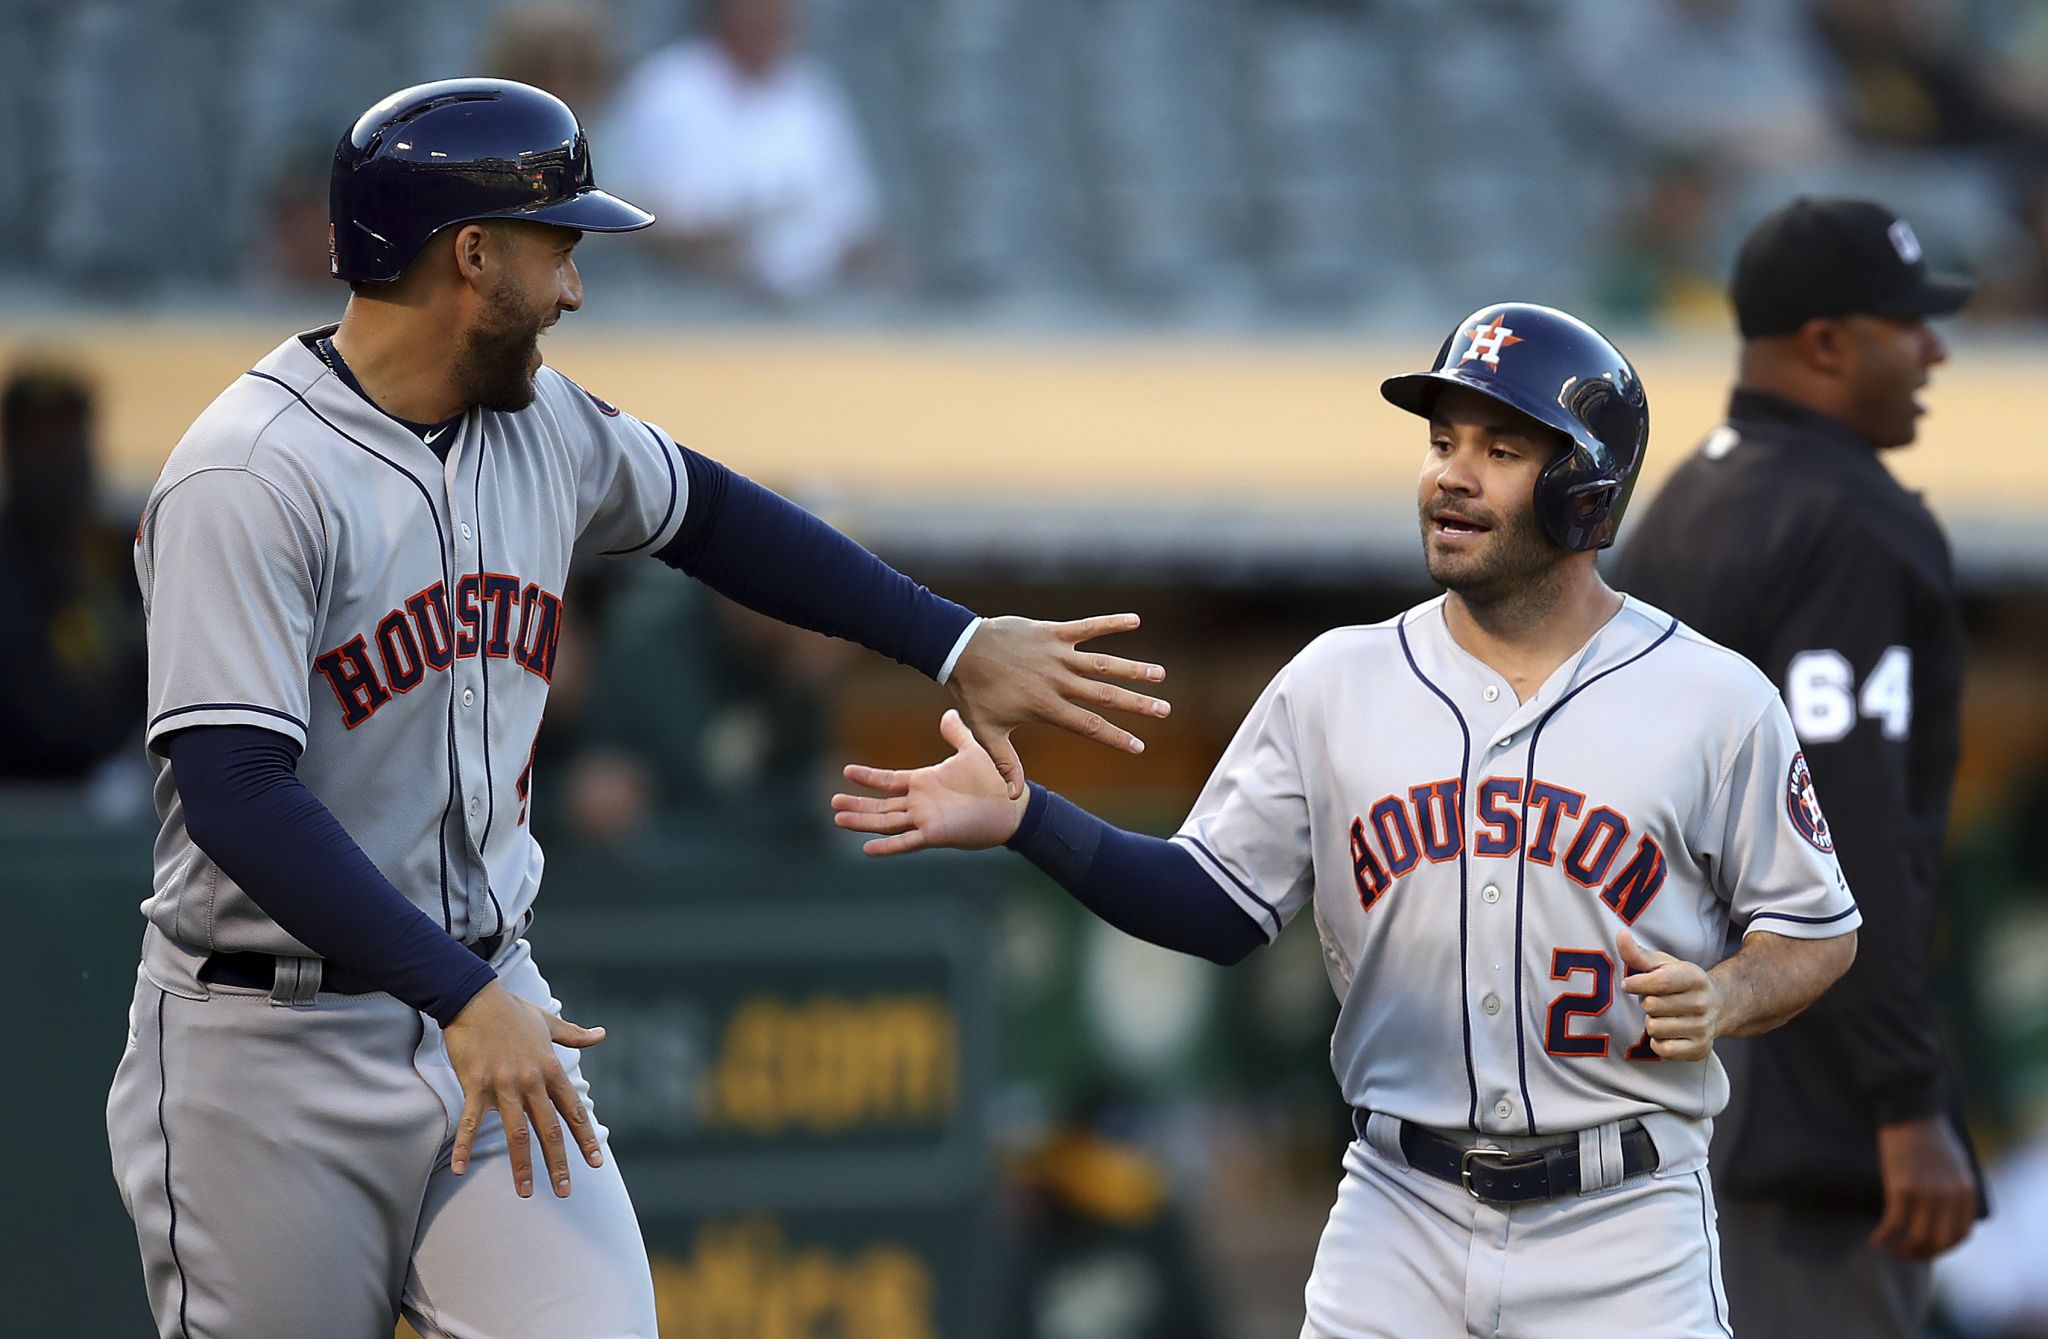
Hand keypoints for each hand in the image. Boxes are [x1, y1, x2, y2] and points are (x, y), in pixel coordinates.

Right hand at [441, 981, 606, 1198]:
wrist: (474, 997)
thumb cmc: (511, 1011)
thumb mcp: (548, 1022)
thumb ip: (574, 1034)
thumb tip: (601, 1034)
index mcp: (550, 1068)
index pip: (573, 1110)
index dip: (586, 1137)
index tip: (596, 1162)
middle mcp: (531, 1080)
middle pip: (549, 1129)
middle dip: (558, 1162)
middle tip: (564, 1191)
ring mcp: (503, 1084)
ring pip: (516, 1133)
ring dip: (522, 1165)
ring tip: (526, 1192)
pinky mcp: (475, 1085)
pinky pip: (470, 1122)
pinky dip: (463, 1146)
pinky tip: (458, 1169)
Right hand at [832, 709, 1030, 855]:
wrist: (1011, 807)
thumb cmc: (992, 782)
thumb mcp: (972, 752)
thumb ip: (957, 734)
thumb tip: (948, 713)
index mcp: (924, 783)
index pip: (889, 781)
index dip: (868, 778)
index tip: (846, 772)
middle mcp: (920, 803)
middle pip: (881, 805)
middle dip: (856, 804)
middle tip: (832, 803)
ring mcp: (925, 820)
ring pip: (887, 822)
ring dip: (863, 822)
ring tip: (839, 819)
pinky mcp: (936, 835)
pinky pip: (907, 842)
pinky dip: (888, 847)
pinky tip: (867, 849)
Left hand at [946, 613, 1167, 797]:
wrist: (960, 650)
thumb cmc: (974, 693)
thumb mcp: (987, 732)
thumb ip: (1005, 763)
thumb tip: (1013, 797)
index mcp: (1046, 707)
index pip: (1089, 726)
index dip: (1116, 737)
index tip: (1140, 746)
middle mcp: (1058, 682)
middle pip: (1105, 695)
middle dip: (1138, 704)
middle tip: (1165, 710)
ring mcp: (1057, 655)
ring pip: (1103, 663)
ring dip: (1133, 668)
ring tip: (1160, 674)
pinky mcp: (1052, 633)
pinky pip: (1086, 626)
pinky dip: (1110, 623)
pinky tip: (1135, 619)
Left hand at [1618, 929, 1723, 1061]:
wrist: (1718, 1006)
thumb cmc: (1681, 983)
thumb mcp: (1662, 964)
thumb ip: (1638, 954)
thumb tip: (1620, 934)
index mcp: (1694, 977)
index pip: (1658, 982)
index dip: (1637, 984)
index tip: (1629, 985)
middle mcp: (1702, 1003)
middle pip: (1651, 1006)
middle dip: (1646, 1003)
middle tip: (1658, 1001)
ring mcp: (1703, 1028)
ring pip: (1654, 1028)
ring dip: (1652, 1023)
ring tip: (1665, 1016)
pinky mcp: (1700, 1049)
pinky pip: (1663, 1050)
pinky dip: (1658, 1043)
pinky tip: (1669, 1033)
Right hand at [1870, 1114, 1976, 1259]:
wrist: (1911, 1111)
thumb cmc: (1931, 1135)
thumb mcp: (1956, 1166)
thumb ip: (1955, 1191)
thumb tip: (1944, 1215)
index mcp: (1966, 1191)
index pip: (1961, 1235)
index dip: (1943, 1247)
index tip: (1928, 1247)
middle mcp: (1950, 1197)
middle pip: (1940, 1242)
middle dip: (1923, 1254)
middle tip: (1907, 1253)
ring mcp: (1926, 1194)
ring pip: (1918, 1238)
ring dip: (1904, 1251)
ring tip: (1892, 1250)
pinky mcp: (1901, 1189)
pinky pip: (1893, 1224)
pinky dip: (1883, 1237)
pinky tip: (1875, 1240)